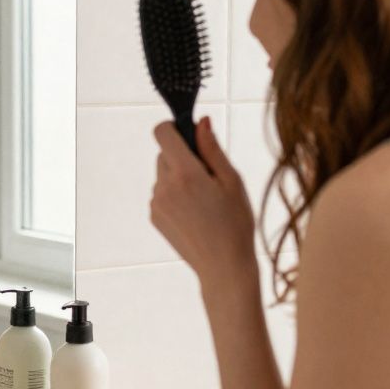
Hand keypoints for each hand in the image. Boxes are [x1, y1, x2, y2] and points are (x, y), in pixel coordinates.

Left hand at [150, 117, 258, 291]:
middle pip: (164, 153)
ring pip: (163, 174)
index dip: (175, 128)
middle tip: (208, 177)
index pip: (162, 132)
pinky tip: (195, 212)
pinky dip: (174, 194)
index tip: (192, 137)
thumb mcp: (232, 181)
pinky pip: (161, 193)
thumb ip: (212, 148)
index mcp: (185, 173)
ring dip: (179, 177)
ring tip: (204, 200)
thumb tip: (200, 121)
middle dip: (183, 156)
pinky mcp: (154, 216)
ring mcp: (156, 203)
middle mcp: (164, 186)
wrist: (224, 267)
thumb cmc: (236, 223)